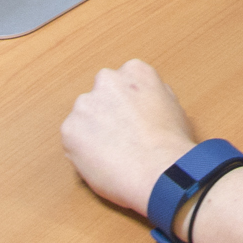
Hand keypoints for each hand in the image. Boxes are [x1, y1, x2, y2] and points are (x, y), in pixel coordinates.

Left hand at [61, 59, 200, 215]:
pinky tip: (102, 161)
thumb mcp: (173, 106)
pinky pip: (72, 139)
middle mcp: (107, 80)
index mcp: (134, 71)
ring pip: (84, 117)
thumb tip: (142, 101)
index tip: (131, 119)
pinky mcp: (70, 129)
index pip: (122, 81)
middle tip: (120, 136)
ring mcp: (85, 103)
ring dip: (92, 131)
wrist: (159, 171)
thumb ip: (151, 95)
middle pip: (100, 95)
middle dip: (106, 113)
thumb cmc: (171, 144)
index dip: (126, 103)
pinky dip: (82, 150)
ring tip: (112, 153)